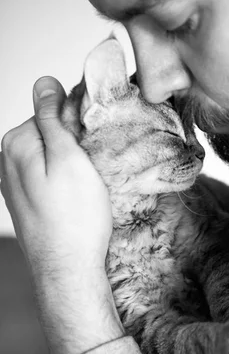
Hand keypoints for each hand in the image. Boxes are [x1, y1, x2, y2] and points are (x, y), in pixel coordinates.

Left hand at [0, 77, 123, 353]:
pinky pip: (47, 177)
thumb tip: (44, 83)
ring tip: (87, 187)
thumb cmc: (75, 220)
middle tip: (94, 167)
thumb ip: (53, 118)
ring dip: (71, 163)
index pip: (50, 109)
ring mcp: (14, 183)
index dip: (78, 122)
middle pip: (48, 132)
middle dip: (73, 142)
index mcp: (16, 144)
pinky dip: (64, 180)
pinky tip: (76, 199)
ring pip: (49, 155)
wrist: (67, 270)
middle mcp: (7, 161)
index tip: (95, 142)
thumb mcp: (69, 158)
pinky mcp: (26, 201)